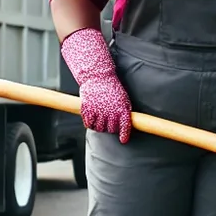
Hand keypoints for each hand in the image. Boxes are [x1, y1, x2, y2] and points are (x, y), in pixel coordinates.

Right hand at [60, 28, 132, 143]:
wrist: (98, 76)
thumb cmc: (111, 87)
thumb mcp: (123, 98)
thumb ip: (124, 111)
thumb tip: (126, 123)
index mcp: (121, 109)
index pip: (124, 126)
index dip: (124, 135)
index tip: (123, 140)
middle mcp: (110, 112)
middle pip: (111, 130)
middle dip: (110, 129)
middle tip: (108, 123)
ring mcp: (99, 112)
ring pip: (99, 128)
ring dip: (99, 127)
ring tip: (99, 121)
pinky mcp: (88, 110)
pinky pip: (88, 124)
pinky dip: (89, 124)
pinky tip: (91, 120)